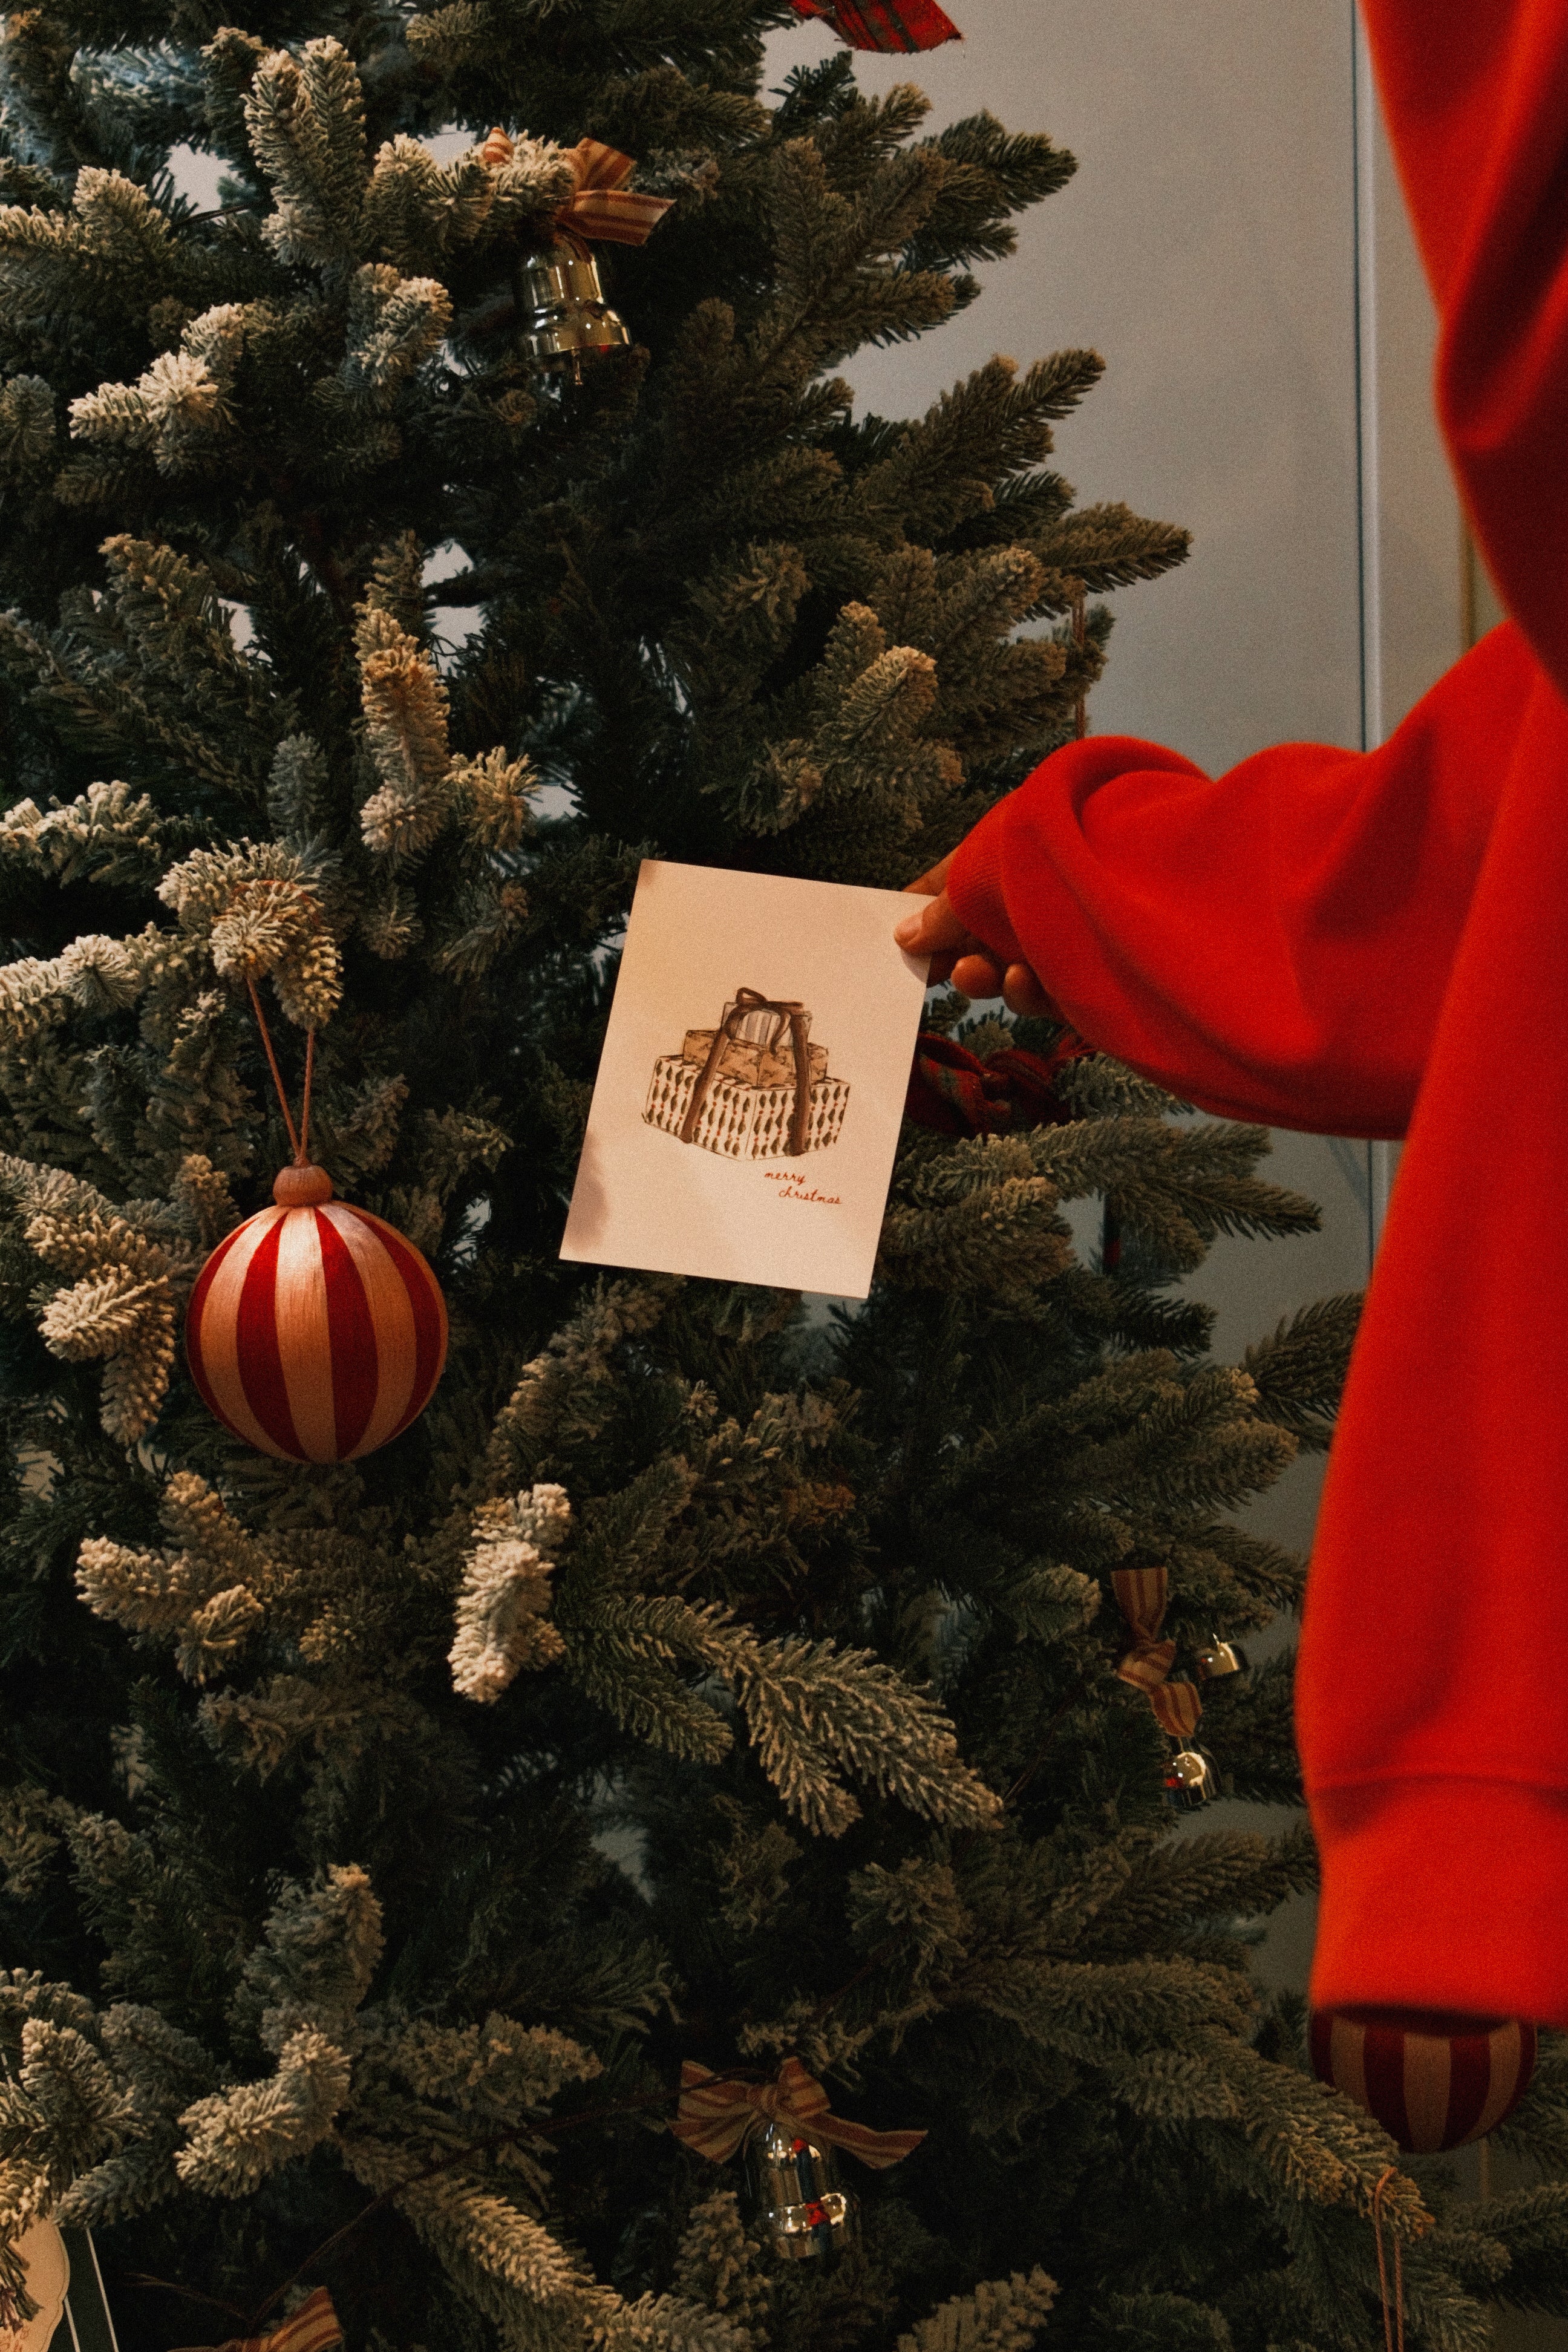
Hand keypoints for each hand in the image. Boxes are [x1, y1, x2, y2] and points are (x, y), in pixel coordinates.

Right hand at [894, 853, 1060, 1018]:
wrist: (1141, 882)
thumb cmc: (1046, 858)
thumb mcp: (978, 878)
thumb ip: (941, 914)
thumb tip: (903, 937)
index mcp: (992, 865)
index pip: (944, 887)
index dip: (916, 909)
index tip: (889, 934)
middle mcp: (1015, 903)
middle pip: (966, 939)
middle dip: (944, 956)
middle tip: (924, 971)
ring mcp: (1042, 940)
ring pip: (995, 972)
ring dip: (977, 976)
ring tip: (968, 972)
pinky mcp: (1066, 978)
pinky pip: (1032, 994)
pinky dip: (1019, 991)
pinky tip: (1019, 978)